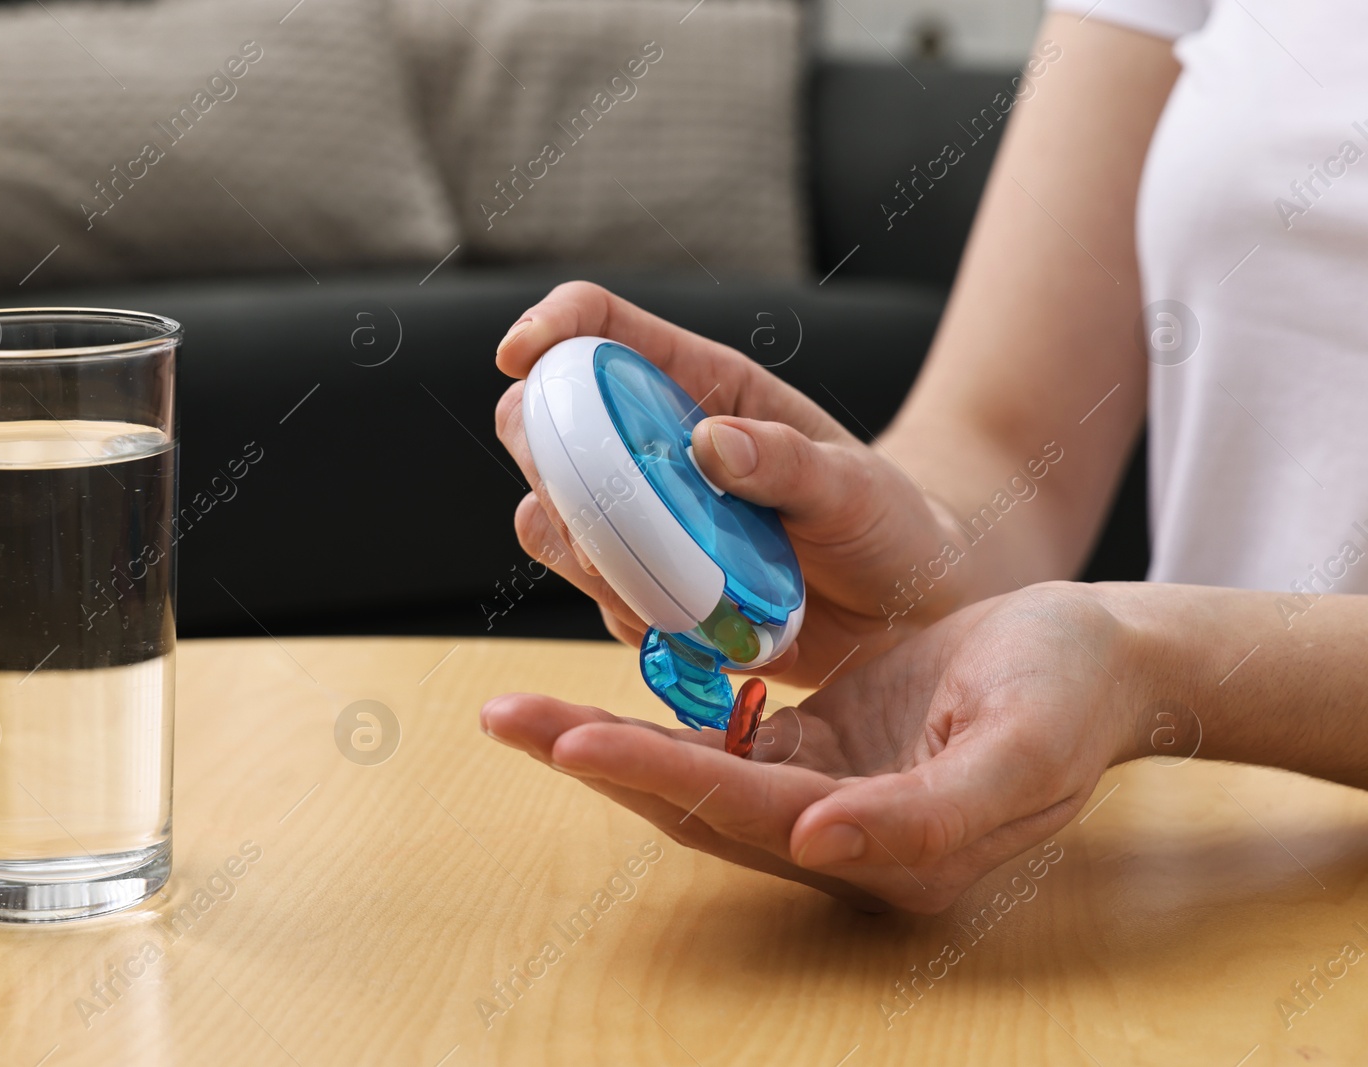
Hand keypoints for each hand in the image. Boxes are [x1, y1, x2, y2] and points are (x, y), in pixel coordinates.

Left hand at [480, 582, 1141, 912]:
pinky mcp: (816, 748)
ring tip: (518, 711)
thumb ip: (927, 820)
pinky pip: (719, 741)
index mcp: (890, 852)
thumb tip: (817, 844)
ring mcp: (822, 794)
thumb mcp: (1021, 751)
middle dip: (596, 761)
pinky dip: (655, 720)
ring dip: (605, 744)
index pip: (746, 812)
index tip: (575, 741)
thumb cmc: (1070, 695)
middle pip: (693, 802)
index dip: (658, 774)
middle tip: (506, 717)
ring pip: (692, 774)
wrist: (1097, 662)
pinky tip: (593, 698)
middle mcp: (840, 837)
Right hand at [494, 281, 972, 684]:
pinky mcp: (644, 591)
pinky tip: (697, 622)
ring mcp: (640, 522)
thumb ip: (788, 463)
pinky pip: (596, 600)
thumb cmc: (884, 520)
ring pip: (546, 519)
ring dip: (576, 546)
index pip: (599, 327)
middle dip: (541, 453)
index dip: (549, 326)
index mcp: (698, 386)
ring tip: (659, 574)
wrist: (903, 612)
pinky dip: (628, 612)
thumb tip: (711, 444)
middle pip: (540, 421)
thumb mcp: (854, 485)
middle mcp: (652, 448)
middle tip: (590, 499)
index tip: (517, 355)